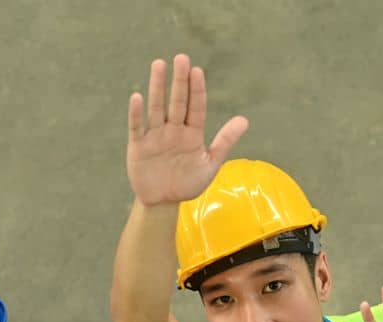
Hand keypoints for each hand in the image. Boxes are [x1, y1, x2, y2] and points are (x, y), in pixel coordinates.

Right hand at [126, 54, 248, 206]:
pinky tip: (138, 97)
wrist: (164, 201)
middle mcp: (174, 130)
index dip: (197, 90)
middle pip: (177, 102)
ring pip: (157, 109)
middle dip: (179, 81)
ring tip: (159, 65)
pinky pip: (137, 127)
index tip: (198, 71)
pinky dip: (137, 114)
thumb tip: (245, 120)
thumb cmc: (188, 182)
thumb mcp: (210, 164)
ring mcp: (156, 136)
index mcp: (192, 133)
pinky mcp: (139, 146)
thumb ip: (225, 141)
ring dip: (158, 88)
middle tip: (181, 58)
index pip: (196, 108)